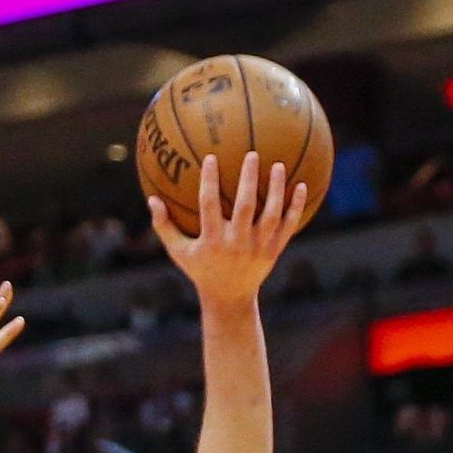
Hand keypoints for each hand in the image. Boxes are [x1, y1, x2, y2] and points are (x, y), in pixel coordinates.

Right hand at [151, 149, 309, 306]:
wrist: (229, 298)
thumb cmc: (201, 269)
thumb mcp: (179, 252)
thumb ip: (165, 226)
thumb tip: (151, 199)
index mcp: (213, 240)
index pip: (209, 206)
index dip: (209, 181)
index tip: (210, 158)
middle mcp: (237, 243)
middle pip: (246, 207)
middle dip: (249, 180)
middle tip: (252, 154)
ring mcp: (258, 248)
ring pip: (271, 215)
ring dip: (276, 190)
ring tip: (278, 165)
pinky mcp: (274, 251)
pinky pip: (288, 226)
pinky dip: (296, 207)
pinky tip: (301, 186)